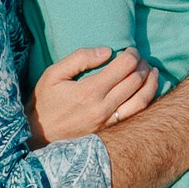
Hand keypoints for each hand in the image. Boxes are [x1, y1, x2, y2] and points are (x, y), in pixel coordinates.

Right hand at [27, 47, 156, 144]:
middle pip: (136, 81)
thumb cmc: (44, 103)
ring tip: (151, 71)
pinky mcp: (110, 131)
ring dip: (150, 83)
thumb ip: (79, 59)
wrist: (37, 137)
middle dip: (142, 65)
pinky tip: (147, 91)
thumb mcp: (53, 74)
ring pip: (142, 100)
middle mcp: (103, 107)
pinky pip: (136, 115)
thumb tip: (107, 51)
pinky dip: (147, 100)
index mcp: (89, 91)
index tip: (130, 49)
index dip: (132, 55)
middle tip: (139, 58)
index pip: (124, 67)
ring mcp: (109, 122)